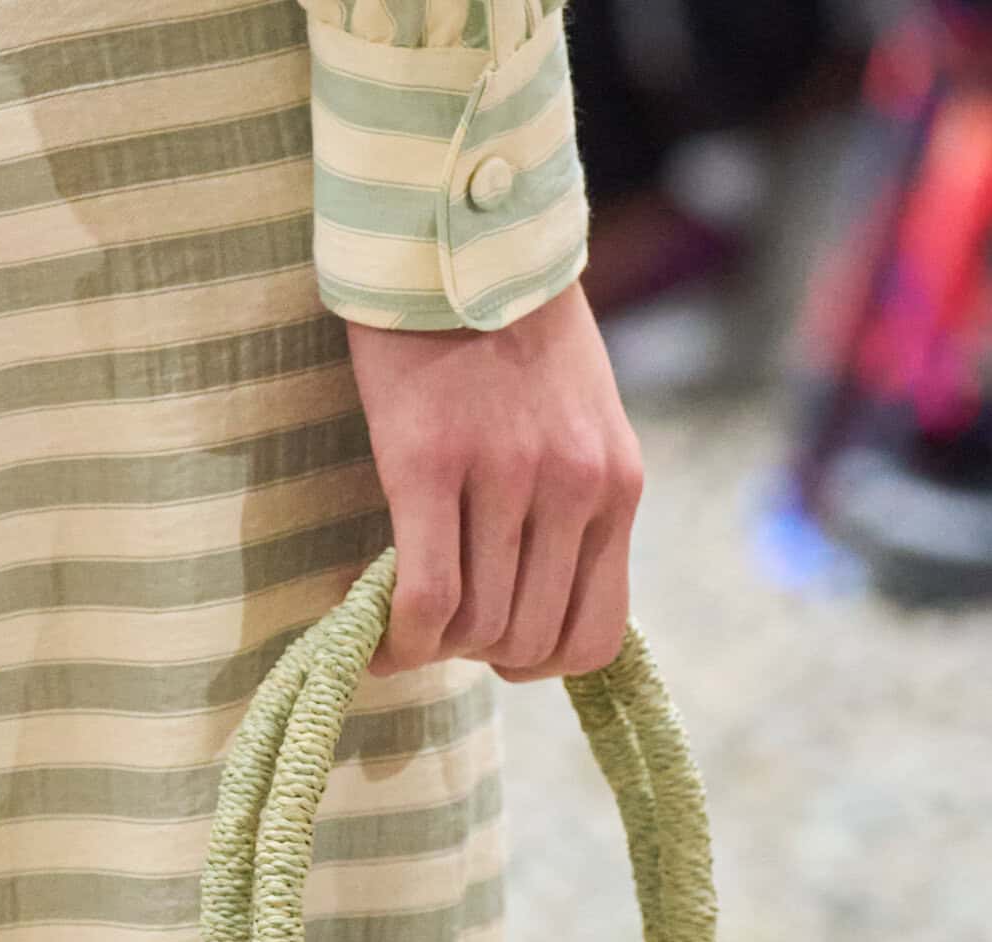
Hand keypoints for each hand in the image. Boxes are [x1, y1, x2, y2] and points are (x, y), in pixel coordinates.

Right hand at [346, 282, 642, 682]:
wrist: (456, 231)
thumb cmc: (508, 329)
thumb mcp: (580, 419)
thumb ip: (574, 501)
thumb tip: (537, 591)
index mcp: (617, 485)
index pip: (593, 637)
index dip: (538, 661)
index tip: (497, 640)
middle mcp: (576, 488)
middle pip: (526, 640)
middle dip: (476, 651)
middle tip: (439, 620)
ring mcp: (508, 477)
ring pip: (476, 627)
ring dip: (433, 642)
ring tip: (402, 616)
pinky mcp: (432, 462)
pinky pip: (427, 595)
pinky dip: (399, 636)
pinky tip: (374, 636)